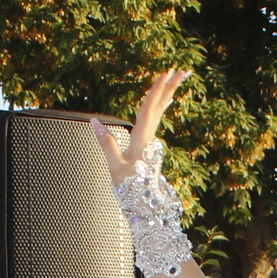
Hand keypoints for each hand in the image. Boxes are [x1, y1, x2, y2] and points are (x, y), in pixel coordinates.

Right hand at [92, 69, 186, 188]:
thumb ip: (105, 143)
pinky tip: (166, 100)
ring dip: (168, 93)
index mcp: (141, 140)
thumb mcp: (114, 168)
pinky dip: (162, 106)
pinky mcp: (149, 145)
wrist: (144, 207)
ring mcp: (151, 142)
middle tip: (182, 70)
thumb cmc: (129, 190)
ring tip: (178, 78)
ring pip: (160, 111)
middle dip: (171, 87)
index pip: (149, 109)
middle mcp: (150, 138)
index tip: (166, 73)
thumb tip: (94, 122)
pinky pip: (157, 120)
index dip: (157, 90)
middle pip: (160, 107)